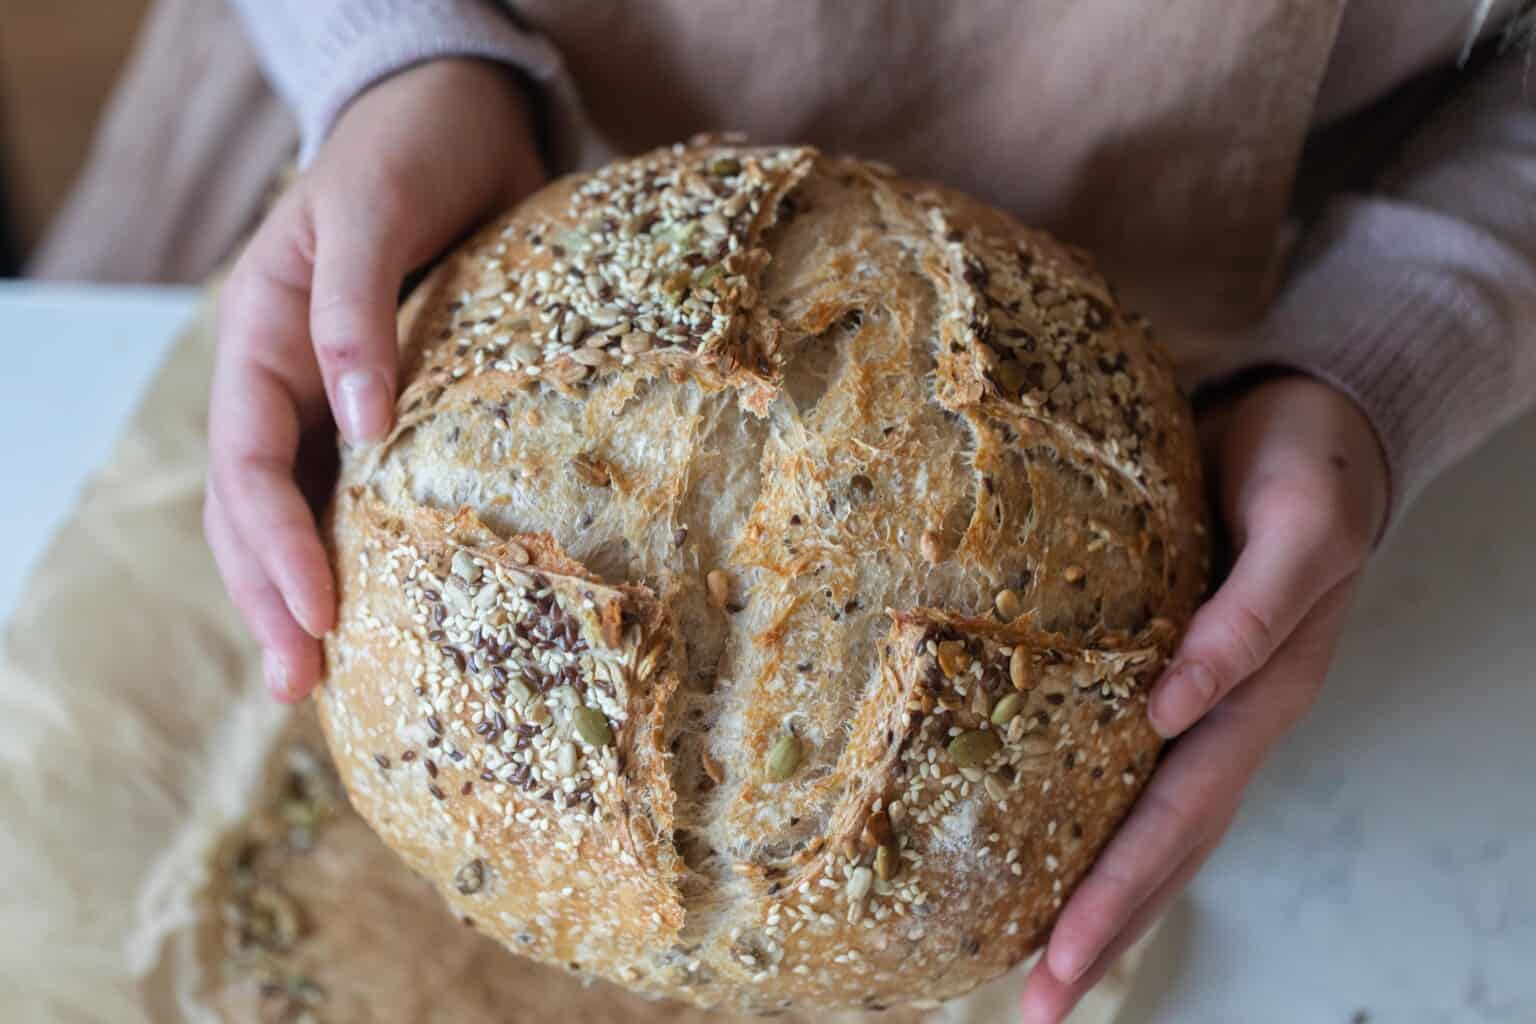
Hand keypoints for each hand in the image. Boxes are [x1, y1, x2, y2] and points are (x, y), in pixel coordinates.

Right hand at [205, 59, 544, 702]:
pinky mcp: (396, 410)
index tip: (317, 615)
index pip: (249, 465)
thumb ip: (357, 315)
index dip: (275, 546)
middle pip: (257, 512)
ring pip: (302, 515)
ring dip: (306, 595)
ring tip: (324, 678)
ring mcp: (335, 403)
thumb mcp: (369, 213)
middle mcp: (287, 386)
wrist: (456, 120)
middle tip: (300, 687)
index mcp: (261, 342)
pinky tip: (391, 608)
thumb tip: (361, 429)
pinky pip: (368, 493)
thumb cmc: (406, 153)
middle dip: (274, 599)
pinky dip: (369, 553)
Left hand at [1020, 373, 1389, 1021]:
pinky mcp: (1160, 663)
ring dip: (1095, 893)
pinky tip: (1044, 844)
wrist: (1311, 420)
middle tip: (1035, 1005)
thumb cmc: (1310, 470)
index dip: (1119, 892)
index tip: (1057, 959)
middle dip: (1099, 926)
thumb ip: (1247, 616)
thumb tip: (1171, 707)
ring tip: (1034, 962)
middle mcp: (1223, 718)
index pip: (1178, 819)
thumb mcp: (1299, 530)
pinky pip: (1123, 759)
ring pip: (1145, 817)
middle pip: (1159, 845)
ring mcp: (1196, 700)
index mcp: (1259, 698)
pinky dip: (1091, 817)